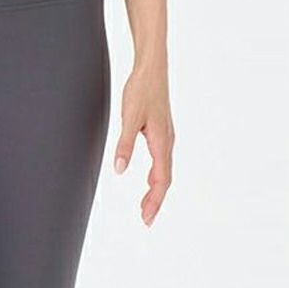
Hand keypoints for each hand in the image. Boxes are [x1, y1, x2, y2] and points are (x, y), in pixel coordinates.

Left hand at [113, 62, 174, 226]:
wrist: (152, 67)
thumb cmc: (141, 89)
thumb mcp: (129, 117)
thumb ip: (124, 144)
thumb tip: (120, 170)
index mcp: (162, 142)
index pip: (161, 180)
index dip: (154, 201)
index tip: (146, 218)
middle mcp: (168, 142)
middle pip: (165, 180)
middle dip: (155, 201)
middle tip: (145, 220)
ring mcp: (166, 138)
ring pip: (164, 172)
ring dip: (156, 191)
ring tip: (145, 207)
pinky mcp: (162, 133)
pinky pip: (162, 162)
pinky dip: (156, 177)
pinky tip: (149, 182)